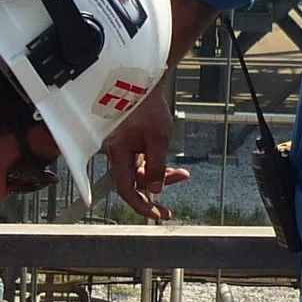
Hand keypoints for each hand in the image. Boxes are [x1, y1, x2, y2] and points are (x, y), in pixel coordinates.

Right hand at [103, 89, 189, 219]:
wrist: (147, 86)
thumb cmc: (149, 108)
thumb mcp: (158, 139)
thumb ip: (156, 166)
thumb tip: (155, 189)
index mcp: (119, 153)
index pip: (126, 189)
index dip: (140, 205)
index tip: (156, 214)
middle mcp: (119, 154)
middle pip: (136, 184)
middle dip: (157, 191)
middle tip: (171, 208)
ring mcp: (126, 151)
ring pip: (143, 175)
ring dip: (162, 178)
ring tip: (183, 175)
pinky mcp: (133, 147)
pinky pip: (145, 165)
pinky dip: (160, 168)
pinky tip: (177, 170)